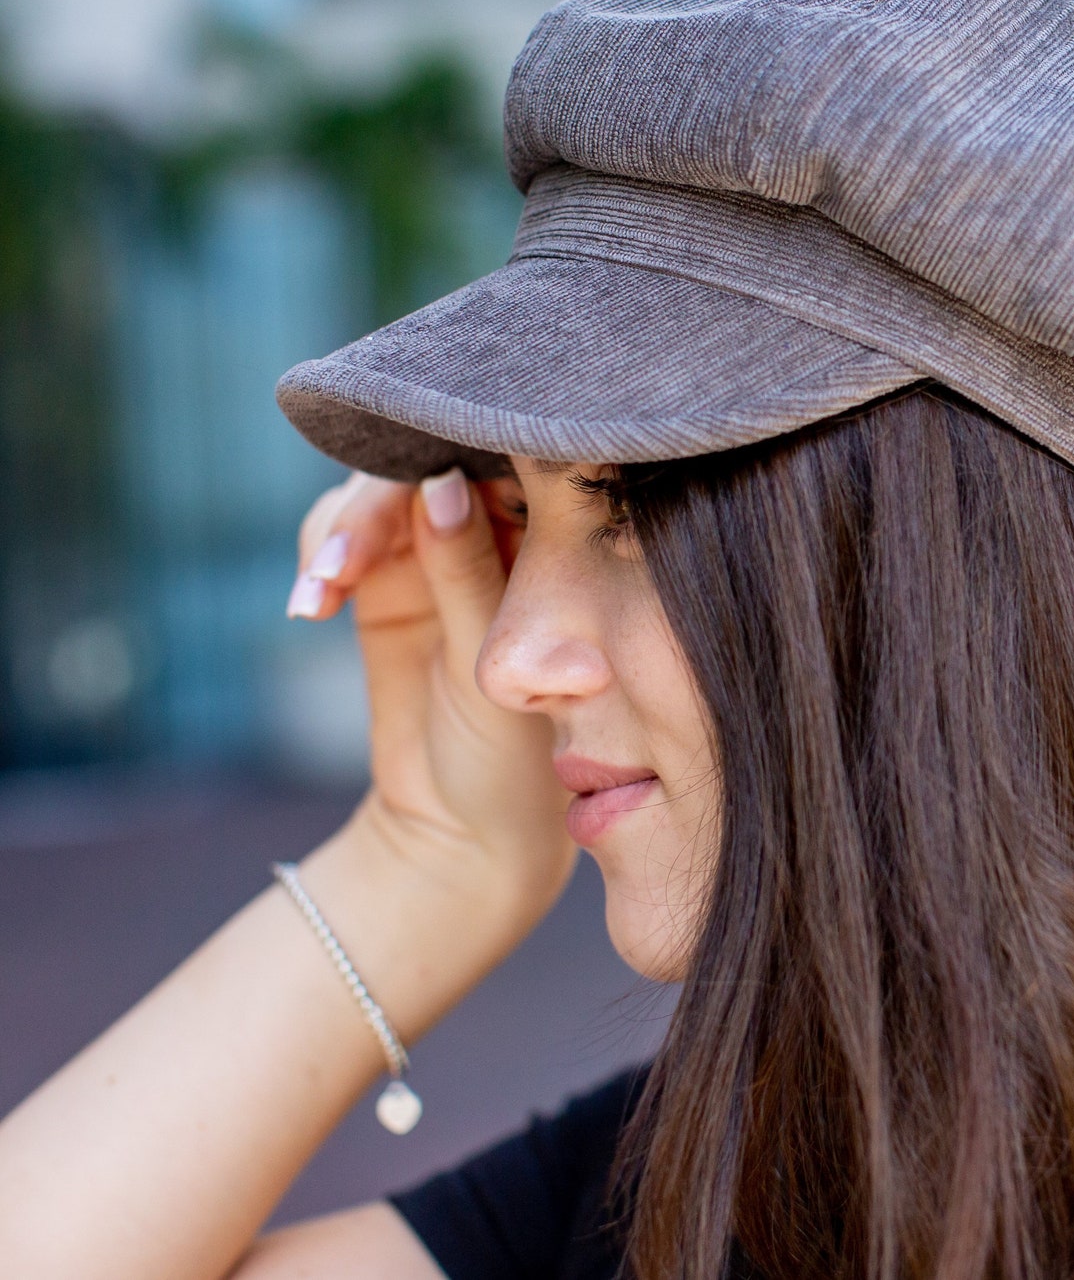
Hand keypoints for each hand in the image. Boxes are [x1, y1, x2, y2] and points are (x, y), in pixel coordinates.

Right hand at [288, 468, 576, 948]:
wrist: (465, 830)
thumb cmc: (516, 751)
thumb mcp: (492, 661)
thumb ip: (467, 572)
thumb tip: (439, 485)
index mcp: (553, 534)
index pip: (503, 459)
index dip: (454, 450)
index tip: (418, 473)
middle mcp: (499, 526)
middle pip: (427, 464)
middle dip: (378, 502)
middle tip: (342, 560)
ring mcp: (437, 549)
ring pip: (377, 494)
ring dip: (343, 532)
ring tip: (323, 588)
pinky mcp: (385, 580)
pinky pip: (342, 538)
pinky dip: (323, 556)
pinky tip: (313, 603)